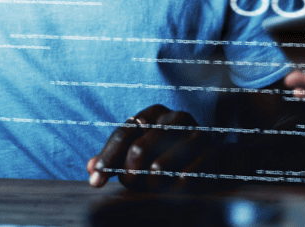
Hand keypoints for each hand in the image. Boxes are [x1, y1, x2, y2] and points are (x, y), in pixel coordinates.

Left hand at [87, 104, 216, 190]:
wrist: (213, 155)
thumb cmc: (169, 152)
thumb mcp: (143, 149)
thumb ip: (117, 157)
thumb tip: (90, 168)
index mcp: (155, 113)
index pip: (123, 133)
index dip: (107, 158)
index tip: (95, 181)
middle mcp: (175, 117)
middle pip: (138, 149)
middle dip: (130, 175)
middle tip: (133, 185)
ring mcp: (195, 132)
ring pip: (158, 167)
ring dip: (151, 185)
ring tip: (154, 187)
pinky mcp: (211, 151)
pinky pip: (183, 178)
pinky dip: (173, 190)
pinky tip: (173, 191)